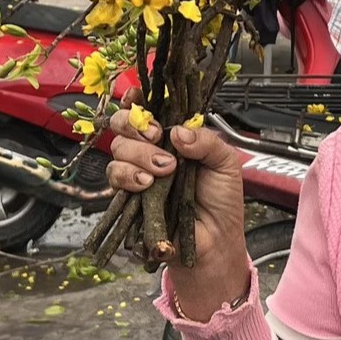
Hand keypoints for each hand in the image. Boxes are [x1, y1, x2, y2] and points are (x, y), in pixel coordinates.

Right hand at [106, 107, 249, 319]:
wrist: (215, 241)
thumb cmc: (222, 200)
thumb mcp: (226, 163)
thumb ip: (207, 142)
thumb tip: (178, 132)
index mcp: (175, 136)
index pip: (149, 110)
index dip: (137, 100)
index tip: (139, 98)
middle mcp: (152, 150)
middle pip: (124, 126)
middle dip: (135, 127)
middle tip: (156, 136)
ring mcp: (137, 173)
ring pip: (117, 151)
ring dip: (137, 156)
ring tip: (163, 171)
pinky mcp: (127, 197)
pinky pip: (114, 178)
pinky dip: (128, 176)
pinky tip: (146, 184)